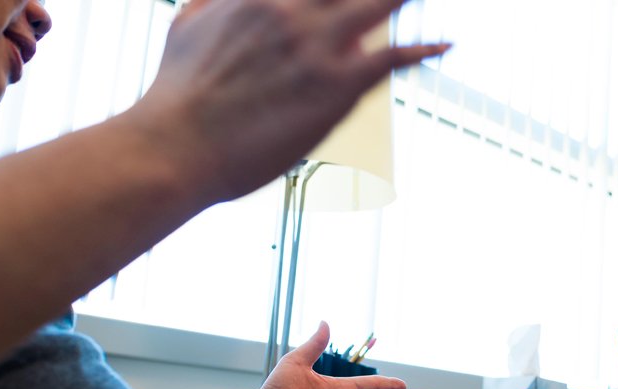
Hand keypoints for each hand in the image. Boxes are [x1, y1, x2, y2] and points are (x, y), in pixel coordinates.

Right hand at [128, 0, 448, 204]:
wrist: (173, 145)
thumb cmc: (175, 94)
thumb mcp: (187, 24)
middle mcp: (290, 8)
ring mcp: (316, 44)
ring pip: (380, 3)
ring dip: (402, 1)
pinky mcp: (335, 85)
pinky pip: (393, 56)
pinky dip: (423, 49)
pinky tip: (444, 45)